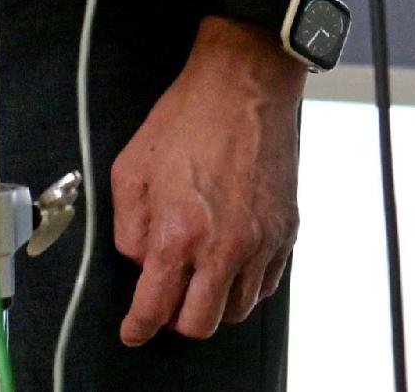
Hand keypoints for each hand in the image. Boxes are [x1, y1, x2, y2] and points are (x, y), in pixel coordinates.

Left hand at [105, 19, 303, 342]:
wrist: (245, 83)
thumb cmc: (190, 116)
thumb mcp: (131, 169)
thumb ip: (128, 228)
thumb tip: (140, 262)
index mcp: (180, 232)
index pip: (155, 309)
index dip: (138, 328)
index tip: (135, 330)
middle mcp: (225, 245)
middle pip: (200, 324)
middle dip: (175, 319)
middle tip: (167, 297)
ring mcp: (261, 240)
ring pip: (236, 311)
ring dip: (213, 302)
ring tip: (200, 275)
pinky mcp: (285, 229)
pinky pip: (266, 284)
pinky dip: (244, 284)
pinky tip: (230, 261)